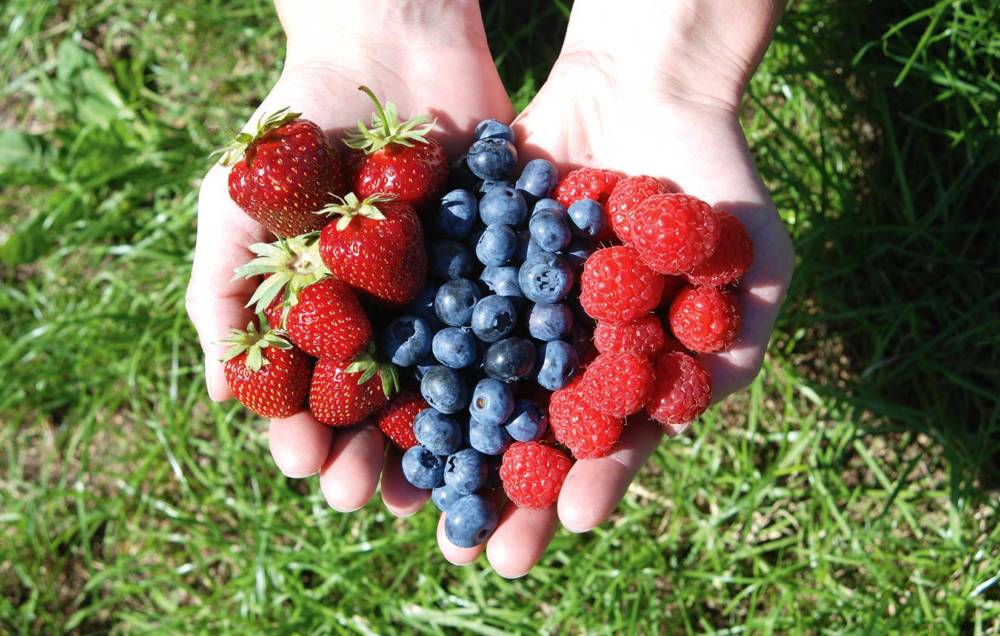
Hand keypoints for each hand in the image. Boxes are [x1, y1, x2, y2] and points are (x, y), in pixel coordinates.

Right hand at [186, 1, 511, 513]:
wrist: (385, 47)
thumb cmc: (296, 128)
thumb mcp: (239, 206)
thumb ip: (223, 296)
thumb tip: (222, 400)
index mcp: (325, 318)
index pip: (313, 398)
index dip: (309, 437)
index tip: (311, 467)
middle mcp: (389, 321)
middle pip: (384, 410)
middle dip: (378, 455)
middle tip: (378, 498)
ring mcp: (450, 299)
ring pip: (452, 387)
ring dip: (448, 439)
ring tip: (447, 483)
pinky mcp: (504, 268)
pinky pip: (511, 330)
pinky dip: (513, 373)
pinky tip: (517, 413)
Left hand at [434, 0, 793, 574]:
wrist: (650, 85)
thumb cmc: (714, 184)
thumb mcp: (751, 269)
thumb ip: (728, 352)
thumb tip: (667, 435)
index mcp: (622, 368)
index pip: (599, 445)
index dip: (581, 487)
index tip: (557, 531)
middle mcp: (558, 350)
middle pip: (524, 434)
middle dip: (497, 490)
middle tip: (467, 552)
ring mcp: (508, 308)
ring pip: (466, 389)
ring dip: (438, 445)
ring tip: (403, 498)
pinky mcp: (466, 263)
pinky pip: (433, 314)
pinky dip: (406, 357)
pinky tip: (378, 398)